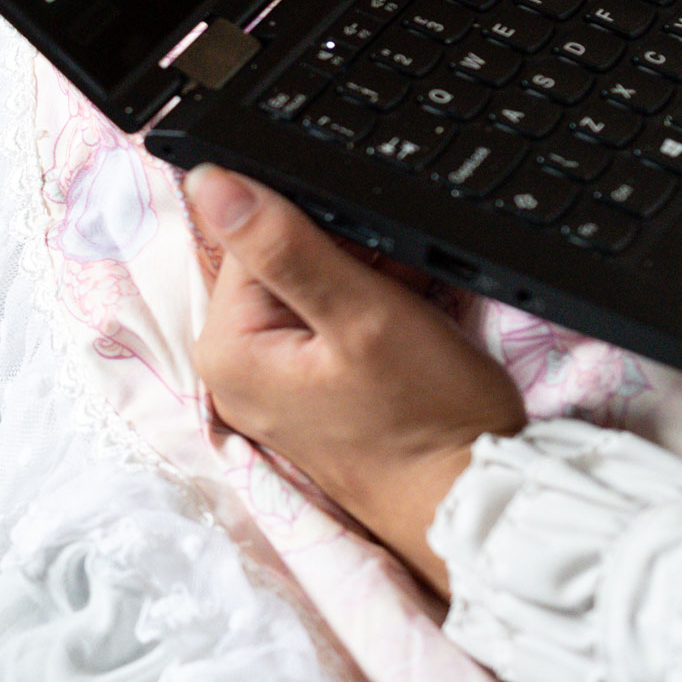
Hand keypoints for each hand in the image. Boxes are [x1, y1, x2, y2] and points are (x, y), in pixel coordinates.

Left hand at [185, 164, 524, 593]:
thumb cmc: (427, 418)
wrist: (471, 500)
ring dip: (360, 289)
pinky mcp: (305, 397)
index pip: (252, 240)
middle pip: (278, 266)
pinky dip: (364, 319)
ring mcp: (268, 388)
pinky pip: (325, 329)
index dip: (321, 229)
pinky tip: (399, 340)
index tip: (374, 255)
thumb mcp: (361, 314)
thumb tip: (210, 181)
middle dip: (342, 260)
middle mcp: (232, 371)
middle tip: (395, 293)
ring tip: (401, 325)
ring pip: (309, 293)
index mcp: (225, 348)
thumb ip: (284, 245)